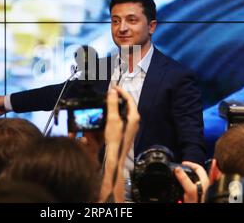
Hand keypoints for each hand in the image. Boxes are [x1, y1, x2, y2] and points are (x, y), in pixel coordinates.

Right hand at [99, 86, 139, 202]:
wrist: (115, 156)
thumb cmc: (115, 139)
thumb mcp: (112, 119)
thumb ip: (113, 104)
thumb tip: (113, 91)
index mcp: (134, 116)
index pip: (129, 98)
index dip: (121, 91)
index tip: (113, 87)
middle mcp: (134, 120)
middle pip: (128, 104)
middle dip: (119, 97)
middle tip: (110, 92)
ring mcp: (131, 126)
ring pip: (125, 111)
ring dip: (117, 104)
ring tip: (109, 100)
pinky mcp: (126, 130)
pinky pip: (122, 117)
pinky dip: (116, 112)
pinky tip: (109, 113)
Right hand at [174, 161, 209, 202]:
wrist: (200, 209)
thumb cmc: (199, 203)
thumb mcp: (189, 190)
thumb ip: (184, 179)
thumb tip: (177, 169)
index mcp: (204, 180)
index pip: (198, 167)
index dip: (190, 164)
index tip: (182, 163)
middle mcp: (204, 184)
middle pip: (195, 173)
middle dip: (186, 170)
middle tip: (179, 170)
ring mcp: (201, 190)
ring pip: (193, 180)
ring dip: (185, 178)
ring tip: (178, 177)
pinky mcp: (197, 195)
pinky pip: (190, 187)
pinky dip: (185, 185)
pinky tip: (181, 187)